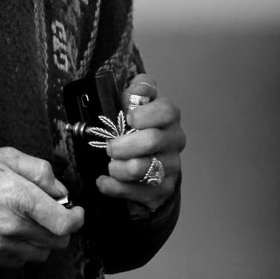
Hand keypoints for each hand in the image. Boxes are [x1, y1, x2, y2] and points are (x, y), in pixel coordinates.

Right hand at [0, 147, 83, 268]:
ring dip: (43, 239)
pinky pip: (21, 260)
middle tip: (50, 212)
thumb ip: (40, 171)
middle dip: (60, 227)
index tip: (75, 211)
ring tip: (28, 220)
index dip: (77, 219)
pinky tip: (11, 230)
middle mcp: (13, 227)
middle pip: (58, 242)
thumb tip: (60, 192)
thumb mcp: (4, 155)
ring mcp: (0, 245)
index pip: (65, 224)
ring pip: (42, 254)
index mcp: (20, 198)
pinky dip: (24, 248)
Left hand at [95, 73, 185, 211]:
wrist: (149, 169)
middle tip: (110, 147)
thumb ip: (138, 92)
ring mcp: (170, 167)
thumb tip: (138, 87)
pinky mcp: (161, 190)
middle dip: (123, 144)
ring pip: (141, 168)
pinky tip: (105, 181)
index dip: (146, 113)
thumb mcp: (137, 107)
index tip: (129, 118)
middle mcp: (174, 141)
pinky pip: (133, 191)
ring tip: (111, 165)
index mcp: (169, 118)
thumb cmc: (139, 132)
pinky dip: (113, 187)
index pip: (167, 110)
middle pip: (151, 140)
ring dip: (118, 168)